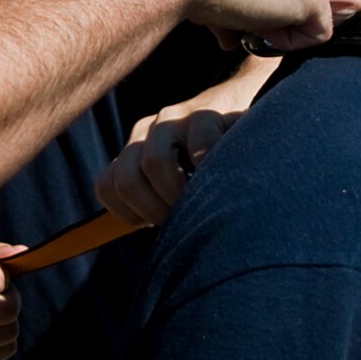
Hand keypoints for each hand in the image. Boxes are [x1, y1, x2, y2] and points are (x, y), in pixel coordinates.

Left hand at [97, 57, 278, 225]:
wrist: (253, 116)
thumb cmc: (218, 169)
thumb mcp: (184, 186)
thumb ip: (163, 205)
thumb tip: (161, 248)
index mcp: (134, 152)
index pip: (107, 187)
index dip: (129, 214)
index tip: (157, 224)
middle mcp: (146, 134)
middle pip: (127, 180)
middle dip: (154, 209)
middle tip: (183, 218)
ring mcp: (173, 119)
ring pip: (154, 162)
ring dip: (177, 192)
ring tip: (203, 199)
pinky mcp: (205, 112)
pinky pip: (198, 141)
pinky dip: (209, 165)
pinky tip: (224, 173)